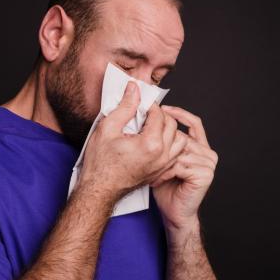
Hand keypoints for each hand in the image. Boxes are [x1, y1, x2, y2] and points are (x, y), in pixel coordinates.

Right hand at [76, 81, 187, 201]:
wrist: (99, 189)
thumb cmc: (100, 163)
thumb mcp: (107, 128)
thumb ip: (124, 107)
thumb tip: (134, 89)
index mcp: (150, 144)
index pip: (159, 114)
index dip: (149, 104)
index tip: (139, 102)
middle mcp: (161, 155)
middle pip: (172, 125)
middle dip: (160, 115)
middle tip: (144, 112)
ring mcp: (163, 165)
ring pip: (179, 140)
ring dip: (168, 129)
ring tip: (151, 126)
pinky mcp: (161, 171)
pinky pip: (175, 153)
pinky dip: (169, 143)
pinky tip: (154, 140)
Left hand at [150, 106, 218, 231]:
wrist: (174, 213)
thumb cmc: (166, 187)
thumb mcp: (163, 159)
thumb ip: (163, 142)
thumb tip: (149, 121)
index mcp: (200, 147)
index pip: (194, 122)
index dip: (179, 114)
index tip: (162, 109)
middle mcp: (207, 153)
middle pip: (182, 136)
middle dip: (161, 143)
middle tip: (145, 152)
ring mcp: (208, 163)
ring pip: (179, 150)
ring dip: (161, 162)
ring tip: (151, 172)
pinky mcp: (205, 174)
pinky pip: (179, 164)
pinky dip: (166, 172)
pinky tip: (158, 180)